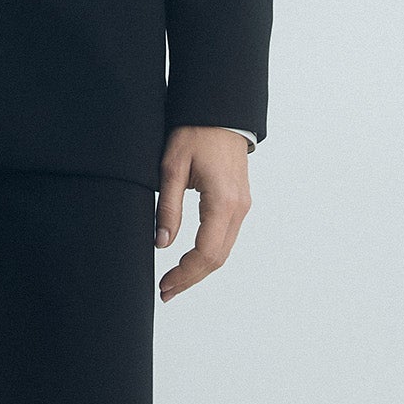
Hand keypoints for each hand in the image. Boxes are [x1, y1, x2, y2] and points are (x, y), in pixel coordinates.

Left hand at [155, 126, 252, 301]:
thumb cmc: (195, 133)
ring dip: (200, 270)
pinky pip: (226, 238)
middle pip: (217, 259)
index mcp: (222, 201)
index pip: (206, 252)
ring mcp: (242, 206)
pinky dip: (209, 256)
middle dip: (191, 279)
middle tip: (166, 292)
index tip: (164, 285)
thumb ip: (167, 207)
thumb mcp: (171, 167)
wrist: (220, 112)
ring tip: (174, 282)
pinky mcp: (239, 203)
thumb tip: (161, 243)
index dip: (185, 274)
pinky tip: (191, 261)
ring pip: (223, 251)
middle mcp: (238, 208)